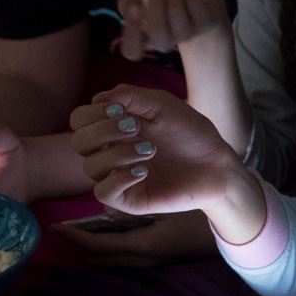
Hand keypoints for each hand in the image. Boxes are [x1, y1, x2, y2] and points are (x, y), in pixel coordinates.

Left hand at [52, 210, 217, 267]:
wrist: (228, 223)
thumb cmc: (200, 212)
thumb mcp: (168, 208)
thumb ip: (137, 209)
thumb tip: (106, 211)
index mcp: (143, 246)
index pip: (98, 248)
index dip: (75, 239)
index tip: (55, 228)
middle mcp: (142, 258)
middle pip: (99, 259)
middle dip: (78, 247)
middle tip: (60, 230)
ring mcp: (149, 258)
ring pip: (109, 257)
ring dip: (93, 246)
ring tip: (77, 228)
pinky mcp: (154, 252)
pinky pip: (122, 251)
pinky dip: (108, 242)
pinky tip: (106, 226)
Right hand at [69, 85, 263, 242]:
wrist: (216, 165)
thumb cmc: (191, 133)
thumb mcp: (162, 105)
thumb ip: (130, 96)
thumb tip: (97, 98)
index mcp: (115, 127)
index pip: (79, 120)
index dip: (92, 114)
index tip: (121, 110)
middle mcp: (111, 151)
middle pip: (78, 142)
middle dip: (102, 131)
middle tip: (135, 127)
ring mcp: (118, 176)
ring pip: (89, 166)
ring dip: (118, 154)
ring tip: (150, 150)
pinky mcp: (128, 199)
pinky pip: (103, 192)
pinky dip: (118, 179)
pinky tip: (143, 171)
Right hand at [116, 0, 231, 59]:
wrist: (201, 11)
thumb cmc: (164, 6)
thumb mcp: (144, 3)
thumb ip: (130, 2)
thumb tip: (125, 1)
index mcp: (145, 40)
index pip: (132, 51)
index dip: (131, 32)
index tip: (133, 8)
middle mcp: (165, 43)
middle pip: (158, 32)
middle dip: (154, 2)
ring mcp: (186, 34)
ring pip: (176, 11)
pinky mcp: (205, 21)